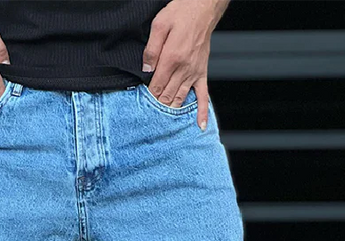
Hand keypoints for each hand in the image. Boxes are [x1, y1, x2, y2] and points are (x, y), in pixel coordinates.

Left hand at [143, 0, 227, 128]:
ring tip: (163, 125)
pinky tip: (200, 125)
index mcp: (171, 58)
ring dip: (171, 112)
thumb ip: (151, 50)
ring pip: (180, 99)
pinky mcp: (202, 73)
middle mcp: (184, 69)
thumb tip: (146, 70)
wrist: (203, 8)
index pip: (156, 86)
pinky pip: (203, 96)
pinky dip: (202, 112)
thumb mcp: (159, 25)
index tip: (141, 106)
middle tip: (148, 118)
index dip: (148, 98)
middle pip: (167, 96)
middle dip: (157, 108)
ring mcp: (194, 73)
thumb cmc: (182, 13)